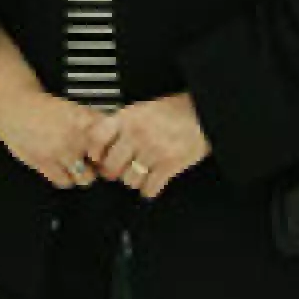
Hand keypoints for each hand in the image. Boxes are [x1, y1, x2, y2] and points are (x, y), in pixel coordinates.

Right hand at [0, 22, 99, 189]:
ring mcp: (59, 153)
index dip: (113, 148)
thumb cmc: (38, 106)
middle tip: (97, 160)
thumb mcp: (71, 108)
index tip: (112, 149)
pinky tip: (64, 169)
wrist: (11, 105)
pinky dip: (66, 178)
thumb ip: (89, 123)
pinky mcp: (44, 163)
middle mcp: (73, 138)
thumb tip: (107, 134)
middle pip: (101, 163)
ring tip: (80, 165)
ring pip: (85, 177)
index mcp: (83, 120)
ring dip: (85, 173)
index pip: (110, 141)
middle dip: (101, 163)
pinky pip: (64, 181)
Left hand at [86, 94, 210, 199]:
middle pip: (110, 166)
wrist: (204, 113)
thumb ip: (122, 124)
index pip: (96, 138)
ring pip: (128, 180)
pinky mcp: (169, 165)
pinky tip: (152, 181)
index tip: (96, 157)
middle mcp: (137, 134)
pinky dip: (149, 189)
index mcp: (128, 118)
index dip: (94, 151)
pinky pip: (149, 188)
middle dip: (113, 172)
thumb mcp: (142, 109)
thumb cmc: (175, 110)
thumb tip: (101, 143)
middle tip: (118, 171)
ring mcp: (153, 151)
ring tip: (139, 173)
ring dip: (133, 180)